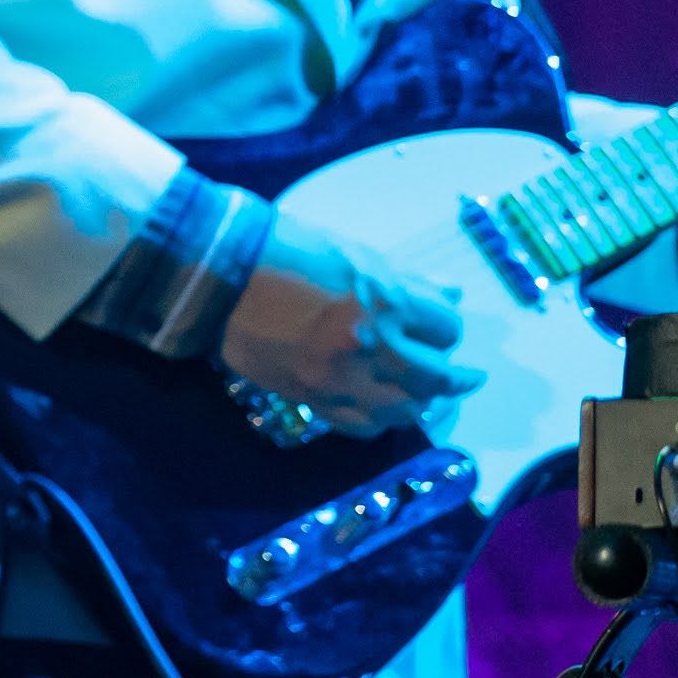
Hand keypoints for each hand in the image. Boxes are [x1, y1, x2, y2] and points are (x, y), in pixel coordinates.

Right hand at [217, 218, 474, 434]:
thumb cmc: (288, 251)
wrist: (218, 273)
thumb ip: (407, 282)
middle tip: (460, 374)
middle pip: (436, 379)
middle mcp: (369, 349)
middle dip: (450, 374)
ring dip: (420, 402)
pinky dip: (380, 420)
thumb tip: (451, 296)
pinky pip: (361, 427)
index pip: (447, 328)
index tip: (435, 322)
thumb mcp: (356, 256)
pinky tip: (382, 406)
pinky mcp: (310, 397)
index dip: (443, 325)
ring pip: (404, 411)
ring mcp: (338, 379)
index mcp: (385, 303)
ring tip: (422, 392)